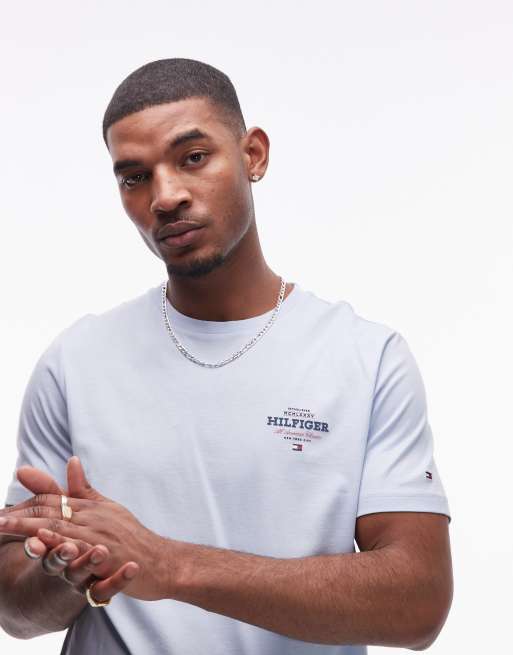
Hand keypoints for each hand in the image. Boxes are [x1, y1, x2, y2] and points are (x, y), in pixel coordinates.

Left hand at [0, 457, 177, 600]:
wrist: (161, 560)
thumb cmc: (132, 537)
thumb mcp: (108, 507)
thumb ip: (84, 488)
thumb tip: (71, 459)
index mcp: (89, 507)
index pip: (51, 500)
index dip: (24, 502)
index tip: (0, 509)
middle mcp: (91, 518)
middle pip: (49, 511)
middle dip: (18, 514)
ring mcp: (98, 537)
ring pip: (58, 529)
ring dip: (28, 528)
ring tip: (4, 526)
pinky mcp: (106, 557)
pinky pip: (78, 550)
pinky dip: (58, 545)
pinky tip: (41, 543)